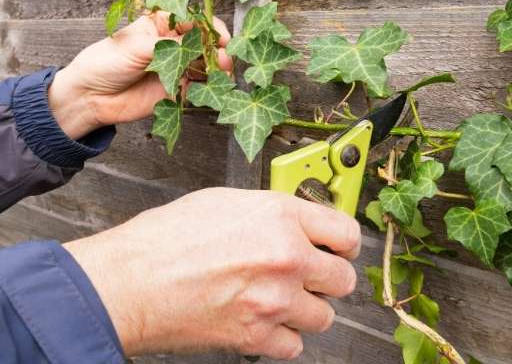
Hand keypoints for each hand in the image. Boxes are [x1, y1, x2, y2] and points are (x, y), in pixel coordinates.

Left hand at [48, 13, 233, 139]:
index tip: (221, 39)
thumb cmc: (106, 62)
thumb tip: (199, 44)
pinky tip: (214, 88)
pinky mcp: (177, 90)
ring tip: (223, 75)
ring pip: (206, 66)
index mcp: (162, 25)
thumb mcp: (137, 46)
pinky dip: (209, 88)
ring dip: (218, 70)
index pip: (195, 21)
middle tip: (225, 60)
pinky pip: (199, 88)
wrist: (91, 96)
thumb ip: (170, 45)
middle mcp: (173, 45)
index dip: (211, 28)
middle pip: (205, 44)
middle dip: (218, 50)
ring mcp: (177, 68)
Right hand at [64, 188, 360, 359]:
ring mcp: (275, 300)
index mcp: (279, 216)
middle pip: (343, 278)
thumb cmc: (165, 239)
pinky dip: (283, 335)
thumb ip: (272, 213)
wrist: (128, 282)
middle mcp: (286, 257)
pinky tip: (264, 320)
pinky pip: (295, 344)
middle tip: (311, 275)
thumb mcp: (225, 203)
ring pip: (324, 315)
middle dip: (329, 277)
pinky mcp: (257, 336)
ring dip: (306, 308)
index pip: (346, 232)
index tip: (340, 247)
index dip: (344, 241)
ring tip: (281, 298)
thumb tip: (297, 223)